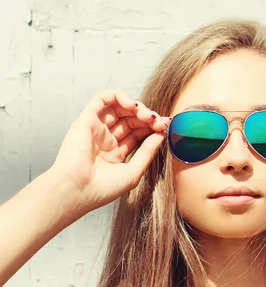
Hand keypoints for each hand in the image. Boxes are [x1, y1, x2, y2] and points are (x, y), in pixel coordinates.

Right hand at [50, 89, 168, 213]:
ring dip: (137, 107)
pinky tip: (133, 106)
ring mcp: (96, 129)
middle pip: (130, 119)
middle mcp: (105, 139)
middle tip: (160, 122)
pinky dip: (118, 96)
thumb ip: (147, 152)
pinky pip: (102, 99)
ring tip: (148, 115)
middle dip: (147, 118)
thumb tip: (161, 135)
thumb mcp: (133, 172)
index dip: (152, 128)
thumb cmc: (102, 188)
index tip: (166, 128)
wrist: (79, 190)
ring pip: (119, 108)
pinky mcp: (86, 119)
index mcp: (115, 153)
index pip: (137, 133)